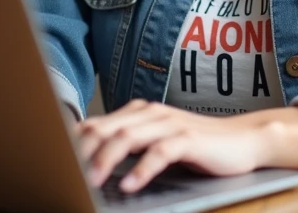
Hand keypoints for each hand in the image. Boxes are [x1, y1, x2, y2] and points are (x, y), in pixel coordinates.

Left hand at [76, 101, 297, 193]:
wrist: (243, 139)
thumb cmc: (198, 145)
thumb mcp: (157, 141)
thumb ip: (129, 144)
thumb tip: (91, 158)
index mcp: (139, 112)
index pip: (97, 124)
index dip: (73, 143)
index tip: (54, 161)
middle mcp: (150, 113)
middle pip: (106, 129)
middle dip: (82, 152)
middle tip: (65, 173)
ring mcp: (170, 124)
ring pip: (128, 138)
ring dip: (107, 160)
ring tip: (92, 181)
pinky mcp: (188, 140)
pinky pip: (160, 153)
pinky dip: (142, 170)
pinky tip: (129, 185)